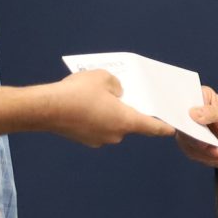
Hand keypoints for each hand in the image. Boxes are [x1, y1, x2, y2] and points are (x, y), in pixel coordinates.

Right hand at [46, 70, 171, 147]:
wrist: (45, 108)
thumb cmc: (77, 92)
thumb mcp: (103, 77)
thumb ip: (117, 84)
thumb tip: (117, 92)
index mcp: (126, 121)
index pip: (152, 128)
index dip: (163, 127)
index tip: (172, 129)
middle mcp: (115, 134)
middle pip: (129, 123)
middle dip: (128, 110)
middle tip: (125, 96)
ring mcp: (99, 140)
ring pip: (111, 125)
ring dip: (110, 114)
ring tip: (98, 97)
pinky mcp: (84, 139)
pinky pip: (96, 127)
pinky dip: (95, 118)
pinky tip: (84, 105)